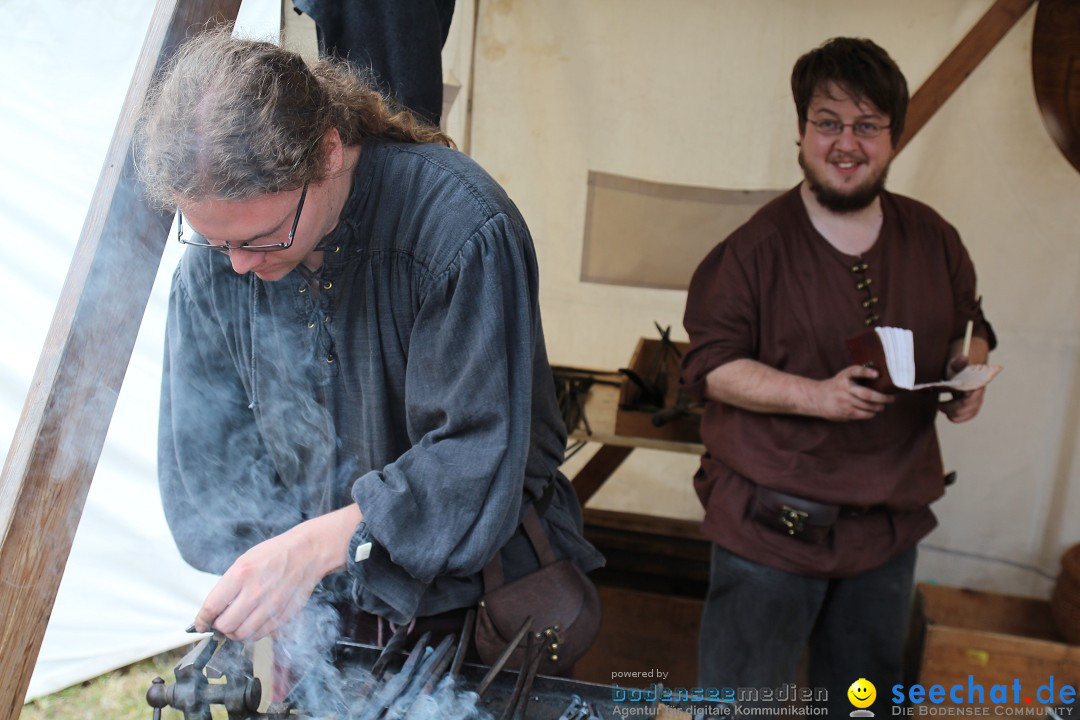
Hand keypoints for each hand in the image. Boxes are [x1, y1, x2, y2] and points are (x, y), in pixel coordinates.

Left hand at [192, 505, 361, 640]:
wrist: (307, 552)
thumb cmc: (275, 554)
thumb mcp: (244, 561)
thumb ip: (228, 585)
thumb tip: (213, 610)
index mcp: (241, 574)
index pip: (212, 607)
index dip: (202, 620)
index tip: (201, 624)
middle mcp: (255, 591)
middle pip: (225, 625)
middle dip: (218, 627)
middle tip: (220, 622)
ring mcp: (271, 605)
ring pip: (242, 634)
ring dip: (234, 633)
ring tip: (236, 624)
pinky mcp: (283, 614)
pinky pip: (261, 634)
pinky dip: (253, 633)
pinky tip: (252, 623)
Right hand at [814, 365, 893, 420]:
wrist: (817, 398)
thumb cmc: (836, 386)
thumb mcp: (843, 377)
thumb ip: (856, 377)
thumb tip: (879, 377)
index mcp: (844, 377)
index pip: (855, 371)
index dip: (866, 372)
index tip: (876, 373)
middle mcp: (844, 389)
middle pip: (867, 395)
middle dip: (883, 398)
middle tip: (891, 398)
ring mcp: (845, 402)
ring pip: (868, 406)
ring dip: (879, 407)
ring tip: (883, 405)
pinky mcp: (845, 413)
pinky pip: (864, 414)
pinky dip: (872, 413)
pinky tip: (873, 411)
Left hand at [940, 354, 984, 422]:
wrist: (966, 369)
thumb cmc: (959, 367)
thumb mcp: (956, 363)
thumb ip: (959, 362)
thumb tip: (964, 357)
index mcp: (976, 386)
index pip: (967, 402)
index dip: (952, 406)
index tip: (940, 405)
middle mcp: (979, 396)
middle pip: (964, 411)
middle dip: (950, 410)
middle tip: (939, 405)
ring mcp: (977, 403)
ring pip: (964, 416)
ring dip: (952, 414)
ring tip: (942, 407)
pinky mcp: (973, 408)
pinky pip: (965, 417)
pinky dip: (955, 416)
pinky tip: (947, 411)